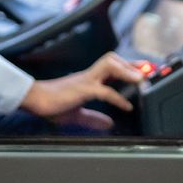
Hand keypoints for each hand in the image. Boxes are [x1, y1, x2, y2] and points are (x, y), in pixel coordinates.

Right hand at [21, 52, 143, 129]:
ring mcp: (86, 80)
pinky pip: (104, 91)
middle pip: (113, 59)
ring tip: (141, 80)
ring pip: (110, 65)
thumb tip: (108, 123)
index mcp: (88, 79)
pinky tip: (126, 106)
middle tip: (147, 71)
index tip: (142, 70)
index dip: (128, 66)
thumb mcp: (77, 114)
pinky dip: (118, 98)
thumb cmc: (52, 104)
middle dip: (131, 64)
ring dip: (127, 71)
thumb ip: (93, 118)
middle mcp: (89, 75)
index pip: (111, 66)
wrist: (35, 100)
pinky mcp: (82, 89)